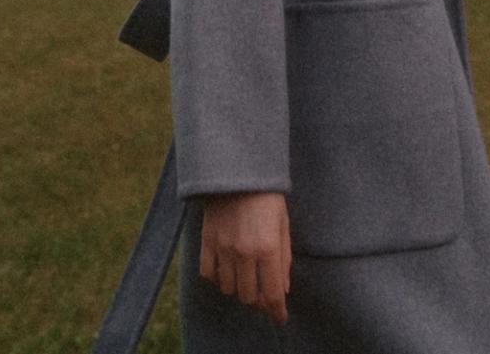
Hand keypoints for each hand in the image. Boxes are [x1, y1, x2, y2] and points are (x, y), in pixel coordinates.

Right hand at [200, 191, 289, 322]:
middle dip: (258, 301)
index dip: (276, 311)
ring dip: (238, 289)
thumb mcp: (283, 225)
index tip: (280, 318)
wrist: (236, 170)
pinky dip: (217, 278)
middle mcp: (244, 252)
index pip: (271, 293)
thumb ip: (283, 260)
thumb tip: (282, 290)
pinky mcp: (206, 242)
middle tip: (263, 295)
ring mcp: (222, 248)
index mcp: (268, 247)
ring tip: (246, 279)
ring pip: (228, 288)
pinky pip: (207, 274)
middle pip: (248, 296)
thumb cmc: (267, 197)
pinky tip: (226, 270)